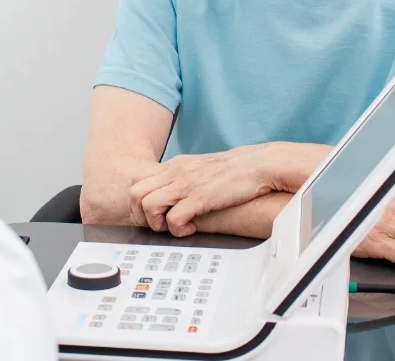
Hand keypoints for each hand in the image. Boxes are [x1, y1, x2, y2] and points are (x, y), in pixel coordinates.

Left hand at [129, 145, 278, 236]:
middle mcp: (176, 172)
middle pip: (135, 192)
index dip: (138, 202)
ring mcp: (186, 184)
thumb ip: (185, 178)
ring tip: (175, 228)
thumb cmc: (235, 171)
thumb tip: (174, 196)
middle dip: (141, 214)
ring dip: (157, 223)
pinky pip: (172, 218)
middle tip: (159, 224)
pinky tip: (191, 229)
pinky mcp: (199, 197)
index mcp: (175, 165)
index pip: (137, 180)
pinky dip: (177, 230)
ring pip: (148, 204)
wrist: (259, 164)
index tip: (151, 215)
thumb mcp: (202, 169)